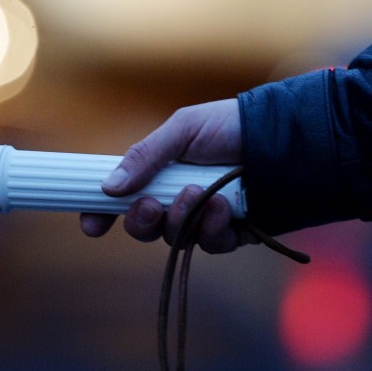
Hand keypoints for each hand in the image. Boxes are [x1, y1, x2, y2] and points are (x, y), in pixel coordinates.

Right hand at [79, 99, 245, 252]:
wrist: (279, 136)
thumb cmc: (229, 125)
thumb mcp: (183, 129)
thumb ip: (145, 156)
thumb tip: (109, 186)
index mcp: (159, 174)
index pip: (122, 200)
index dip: (103, 214)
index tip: (92, 225)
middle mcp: (177, 200)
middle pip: (144, 228)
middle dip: (141, 221)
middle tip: (150, 205)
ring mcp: (203, 219)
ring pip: (175, 238)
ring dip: (182, 218)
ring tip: (199, 192)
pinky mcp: (232, 233)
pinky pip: (211, 245)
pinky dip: (213, 227)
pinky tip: (224, 206)